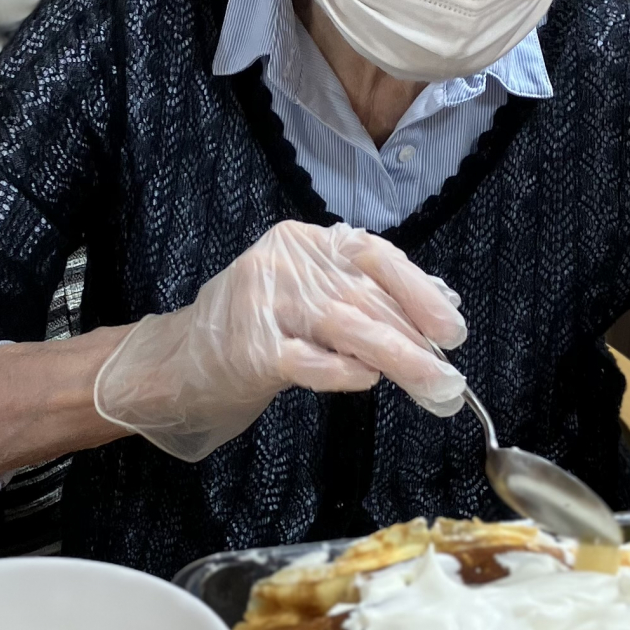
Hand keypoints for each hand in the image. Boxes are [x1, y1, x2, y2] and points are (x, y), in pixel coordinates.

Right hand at [92, 220, 466, 461]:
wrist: (177, 363)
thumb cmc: (254, 331)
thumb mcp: (309, 297)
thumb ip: (366, 296)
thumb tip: (441, 304)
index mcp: (303, 243)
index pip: (374, 256)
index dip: (418, 290)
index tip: (452, 327)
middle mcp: (283, 263)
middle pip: (365, 298)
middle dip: (416, 340)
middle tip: (451, 376)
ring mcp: (262, 303)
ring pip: (346, 326)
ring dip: (397, 359)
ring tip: (433, 386)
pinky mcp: (248, 348)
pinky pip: (308, 360)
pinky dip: (342, 372)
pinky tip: (367, 382)